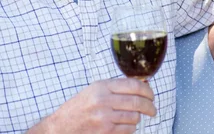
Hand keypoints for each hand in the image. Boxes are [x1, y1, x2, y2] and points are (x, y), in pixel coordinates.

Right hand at [28, 78, 155, 133]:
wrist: (61, 126)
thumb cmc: (79, 107)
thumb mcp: (94, 90)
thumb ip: (115, 87)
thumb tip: (141, 87)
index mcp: (102, 86)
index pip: (133, 85)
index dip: (147, 90)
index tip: (151, 95)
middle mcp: (103, 100)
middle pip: (137, 102)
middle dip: (150, 106)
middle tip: (152, 110)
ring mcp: (104, 117)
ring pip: (134, 117)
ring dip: (137, 118)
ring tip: (131, 118)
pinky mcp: (105, 132)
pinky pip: (128, 130)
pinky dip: (130, 128)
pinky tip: (123, 126)